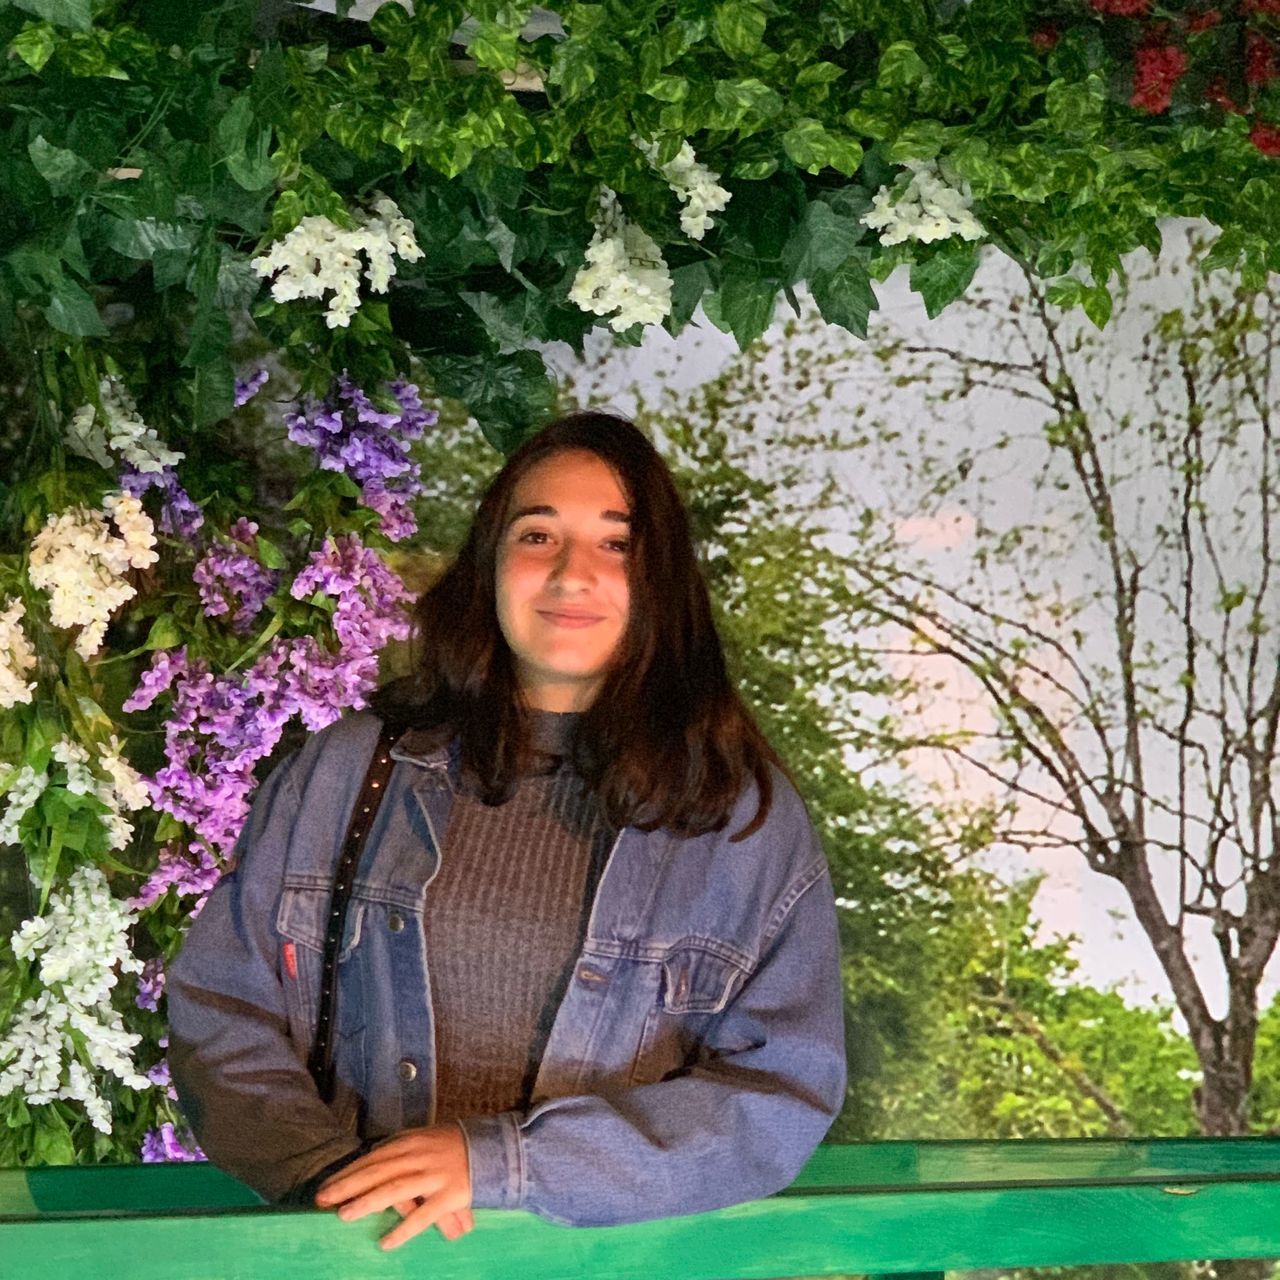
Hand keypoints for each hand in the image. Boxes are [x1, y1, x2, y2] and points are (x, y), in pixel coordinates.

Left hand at [315, 1124, 472, 1250]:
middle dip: (348, 1186)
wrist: (493, 1148)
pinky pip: (424, 1215)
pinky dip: (404, 1229)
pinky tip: (385, 1243)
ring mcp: (435, 1175)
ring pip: (396, 1189)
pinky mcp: (451, 1195)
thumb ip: (400, 1147)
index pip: (373, 1158)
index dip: (348, 1172)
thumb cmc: (453, 1146)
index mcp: (411, 1142)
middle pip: (377, 1171)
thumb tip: (370, 1157)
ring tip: (344, 1215)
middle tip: (322, 1199)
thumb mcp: (424, 1138)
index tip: (326, 1187)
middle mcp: (419, 1156)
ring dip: (368, 1202)